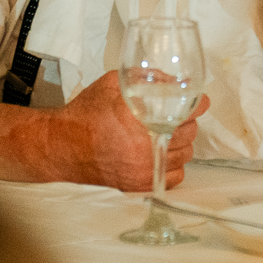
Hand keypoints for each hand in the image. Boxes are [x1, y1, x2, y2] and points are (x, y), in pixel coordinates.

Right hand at [47, 70, 207, 190]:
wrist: (63, 146)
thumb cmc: (86, 114)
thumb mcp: (112, 84)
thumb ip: (143, 77)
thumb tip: (171, 79)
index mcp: (140, 120)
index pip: (188, 111)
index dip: (198, 104)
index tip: (199, 102)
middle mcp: (145, 147)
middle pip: (190, 133)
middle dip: (187, 122)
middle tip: (176, 116)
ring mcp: (145, 169)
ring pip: (185, 155)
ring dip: (180, 144)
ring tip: (166, 135)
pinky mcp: (141, 185)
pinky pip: (175, 176)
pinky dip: (173, 164)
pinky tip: (161, 154)